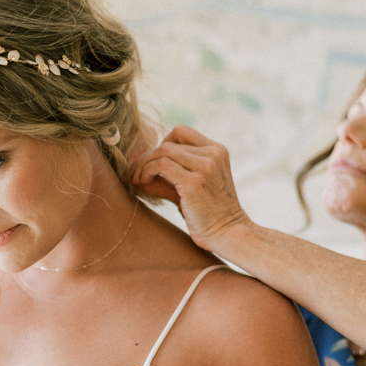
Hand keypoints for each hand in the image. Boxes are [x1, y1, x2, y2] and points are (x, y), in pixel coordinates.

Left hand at [131, 126, 248, 248]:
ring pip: (162, 151)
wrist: (228, 234)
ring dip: (144, 165)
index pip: (181, 132)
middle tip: (136, 174)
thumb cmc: (209, 215)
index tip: (155, 164)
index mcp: (217, 151)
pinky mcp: (194, 182)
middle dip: (147, 157)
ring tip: (139, 180)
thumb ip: (170, 176)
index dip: (163, 144)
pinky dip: (146, 171)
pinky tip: (143, 183)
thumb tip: (136, 172)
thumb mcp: (192, 187)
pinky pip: (161, 165)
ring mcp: (205, 167)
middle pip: (168, 143)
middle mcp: (213, 154)